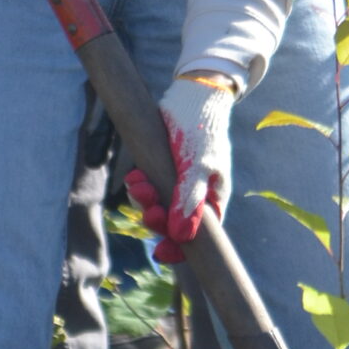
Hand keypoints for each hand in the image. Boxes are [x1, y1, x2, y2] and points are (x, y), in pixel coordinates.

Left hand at [125, 74, 235, 262]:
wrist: (191, 95)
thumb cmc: (202, 130)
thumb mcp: (199, 165)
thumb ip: (189, 200)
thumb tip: (182, 237)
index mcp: (213, 198)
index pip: (199, 236)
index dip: (180, 248)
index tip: (160, 253)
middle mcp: (195, 195)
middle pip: (172, 224)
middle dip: (156, 218)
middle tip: (148, 208)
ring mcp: (176, 183)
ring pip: (156, 206)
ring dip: (143, 199)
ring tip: (137, 182)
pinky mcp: (160, 170)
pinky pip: (146, 187)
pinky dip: (138, 185)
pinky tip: (135, 175)